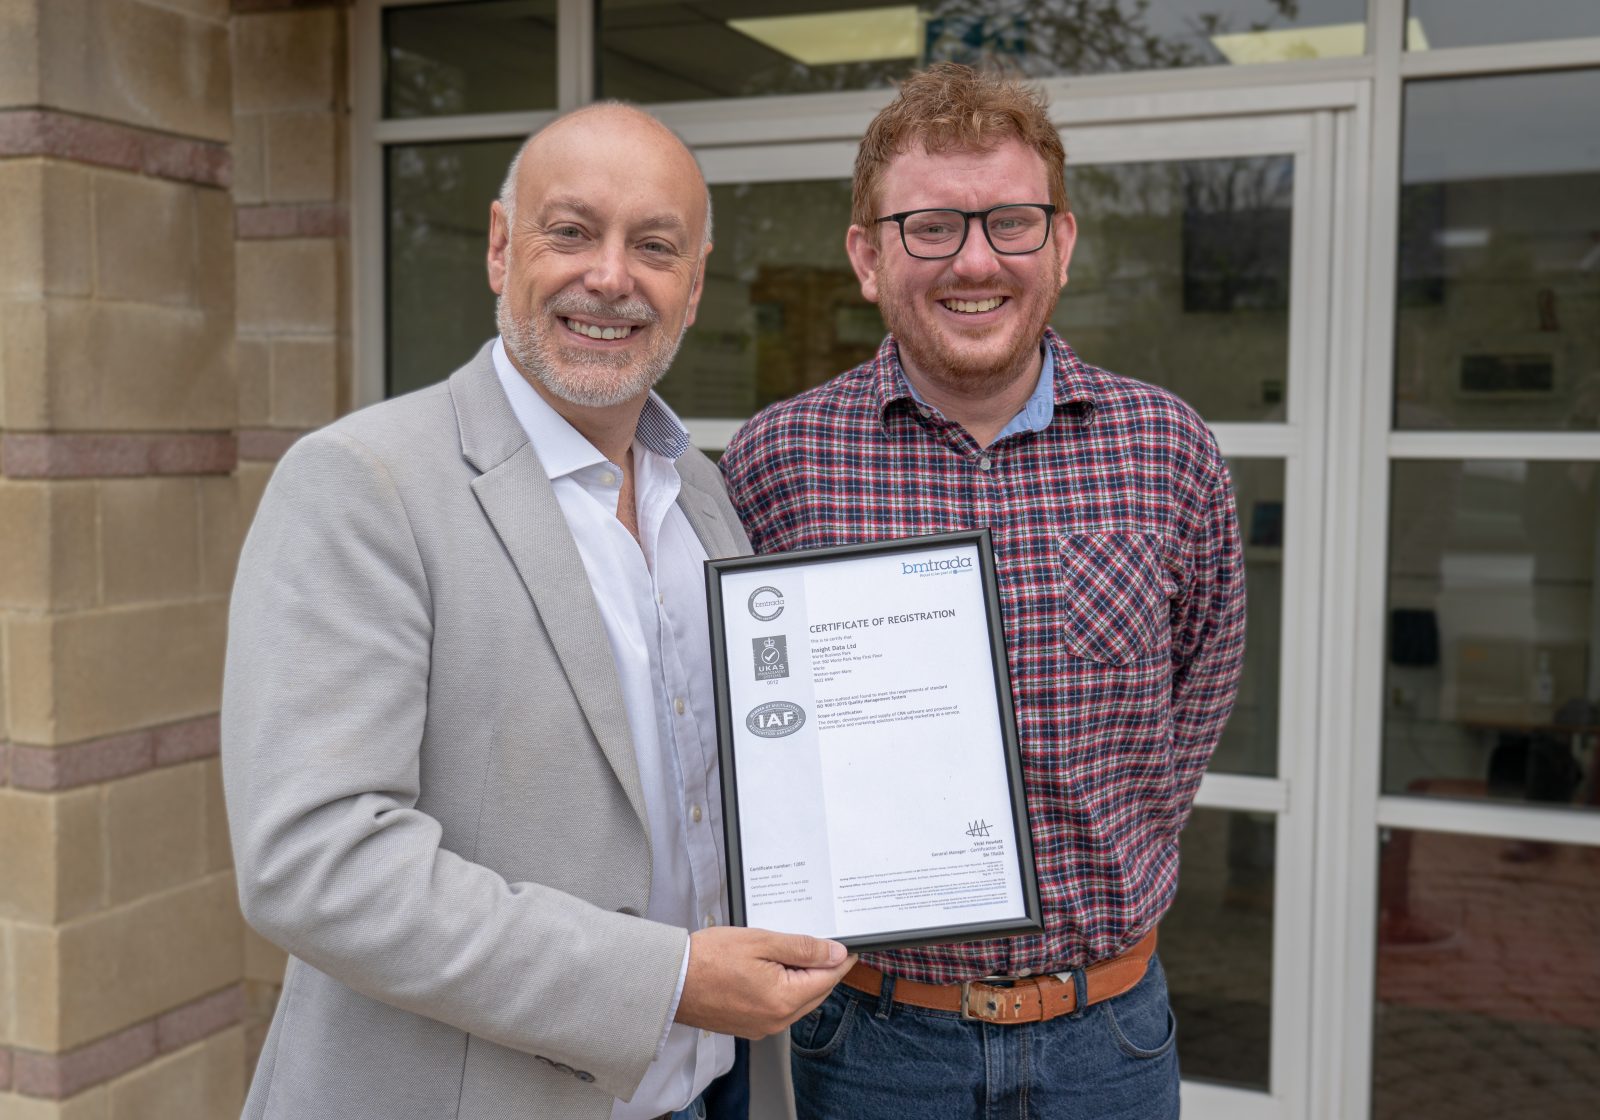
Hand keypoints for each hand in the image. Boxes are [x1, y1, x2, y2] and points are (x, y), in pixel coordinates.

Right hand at [674, 926, 856, 1039]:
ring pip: (798, 1002)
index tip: (848, 947)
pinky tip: (775, 970)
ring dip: (803, 980)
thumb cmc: (708, 959)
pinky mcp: (749, 1026)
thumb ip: (802, 948)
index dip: (840, 959)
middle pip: (815, 993)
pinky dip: (784, 990)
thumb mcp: (761, 942)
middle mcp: (776, 1021)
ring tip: (796, 953)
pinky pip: (779, 1008)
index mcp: (783, 1000)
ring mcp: (762, 1027)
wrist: (671, 980)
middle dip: (823, 969)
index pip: (827, 979)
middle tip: (826, 945)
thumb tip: (834, 953)